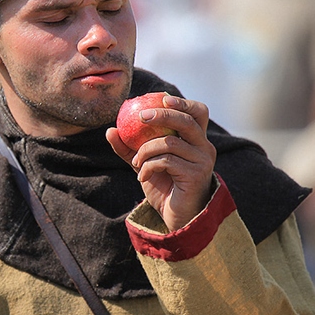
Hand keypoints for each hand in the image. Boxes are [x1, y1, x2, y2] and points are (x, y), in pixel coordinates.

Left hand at [107, 94, 215, 230]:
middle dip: (163, 115)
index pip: (198, 112)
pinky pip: (166, 161)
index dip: (183, 102)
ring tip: (137, 163)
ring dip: (145, 151)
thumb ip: (129, 148)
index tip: (161, 98)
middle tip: (140, 117)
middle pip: (187, 120)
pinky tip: (142, 176)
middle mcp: (204, 147)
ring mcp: (202, 161)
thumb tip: (110, 130)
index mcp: (195, 140)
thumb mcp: (144, 163)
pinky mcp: (196, 175)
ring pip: (170, 142)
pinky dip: (148, 166)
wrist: (175, 216)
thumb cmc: (163, 186)